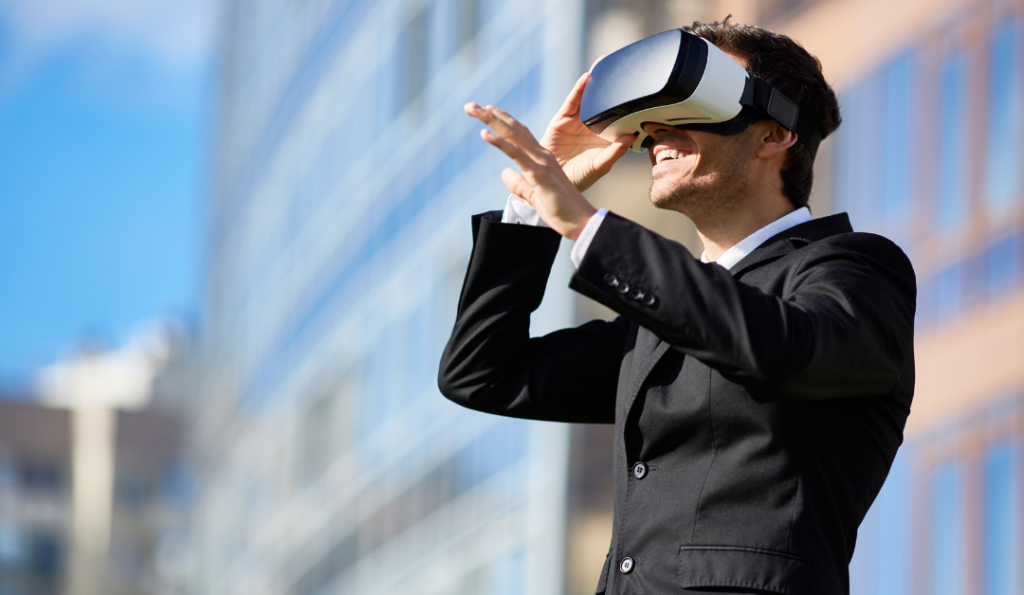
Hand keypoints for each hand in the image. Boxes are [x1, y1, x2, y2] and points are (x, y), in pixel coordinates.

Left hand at [465, 102, 595, 239]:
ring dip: (491, 120)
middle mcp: (542, 155)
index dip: (503, 120)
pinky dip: (499, 142)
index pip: (519, 134)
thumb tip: (504, 172)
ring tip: (472, 109)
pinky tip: (484, 133)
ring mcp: (541, 162)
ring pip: (512, 135)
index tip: (486, 110)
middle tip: (470, 106)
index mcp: (541, 159)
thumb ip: (519, 184)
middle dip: (490, 115)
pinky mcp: (539, 173)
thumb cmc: (562, 211)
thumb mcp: (533, 195)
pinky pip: (515, 153)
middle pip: (513, 129)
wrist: (581, 222)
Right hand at [539, 72, 635, 191]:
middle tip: (623, 66)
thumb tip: (632, 136)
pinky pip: (571, 102)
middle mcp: (591, 126)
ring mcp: (576, 122)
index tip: (640, 88)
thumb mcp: (600, 166)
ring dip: (595, 82)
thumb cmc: (580, 178)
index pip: (618, 115)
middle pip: (603, 102)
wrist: (552, 184)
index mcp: (605, 137)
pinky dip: (578, 90)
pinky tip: (587, 78)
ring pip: (587, 99)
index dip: (627, 102)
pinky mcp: (561, 120)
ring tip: (604, 63)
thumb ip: (615, 152)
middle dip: (611, 86)